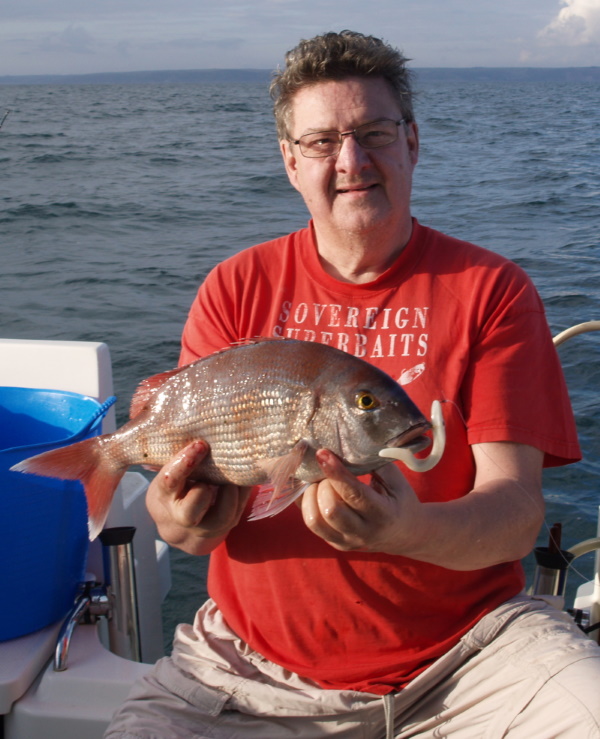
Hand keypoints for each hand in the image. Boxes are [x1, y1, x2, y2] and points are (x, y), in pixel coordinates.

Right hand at [145, 440, 251, 554]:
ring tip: (239, 464)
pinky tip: (247, 471)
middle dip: (205, 489)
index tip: (198, 445)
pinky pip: (239, 510)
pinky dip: (244, 490)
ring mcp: (205, 525)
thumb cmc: (176, 478)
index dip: (183, 464)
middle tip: (224, 470)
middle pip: (190, 510)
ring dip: (233, 488)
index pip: (169, 480)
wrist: (182, 521)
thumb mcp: (166, 463)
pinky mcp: (226, 526)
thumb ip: (171, 442)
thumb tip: (170, 391)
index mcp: (163, 494)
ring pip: (222, 513)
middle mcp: (180, 514)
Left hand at [300, 449, 420, 553]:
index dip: (336, 473)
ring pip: (314, 521)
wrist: (405, 534)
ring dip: (310, 495)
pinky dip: (306, 504)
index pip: (354, 494)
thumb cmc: (399, 500)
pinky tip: (312, 489)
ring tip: (317, 480)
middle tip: (326, 470)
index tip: (322, 453)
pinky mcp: (336, 544)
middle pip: (331, 510)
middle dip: (323, 484)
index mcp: (383, 514)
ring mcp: (348, 541)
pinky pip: (311, 525)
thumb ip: (374, 463)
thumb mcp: (396, 480)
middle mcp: (364, 532)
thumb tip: (348, 443)